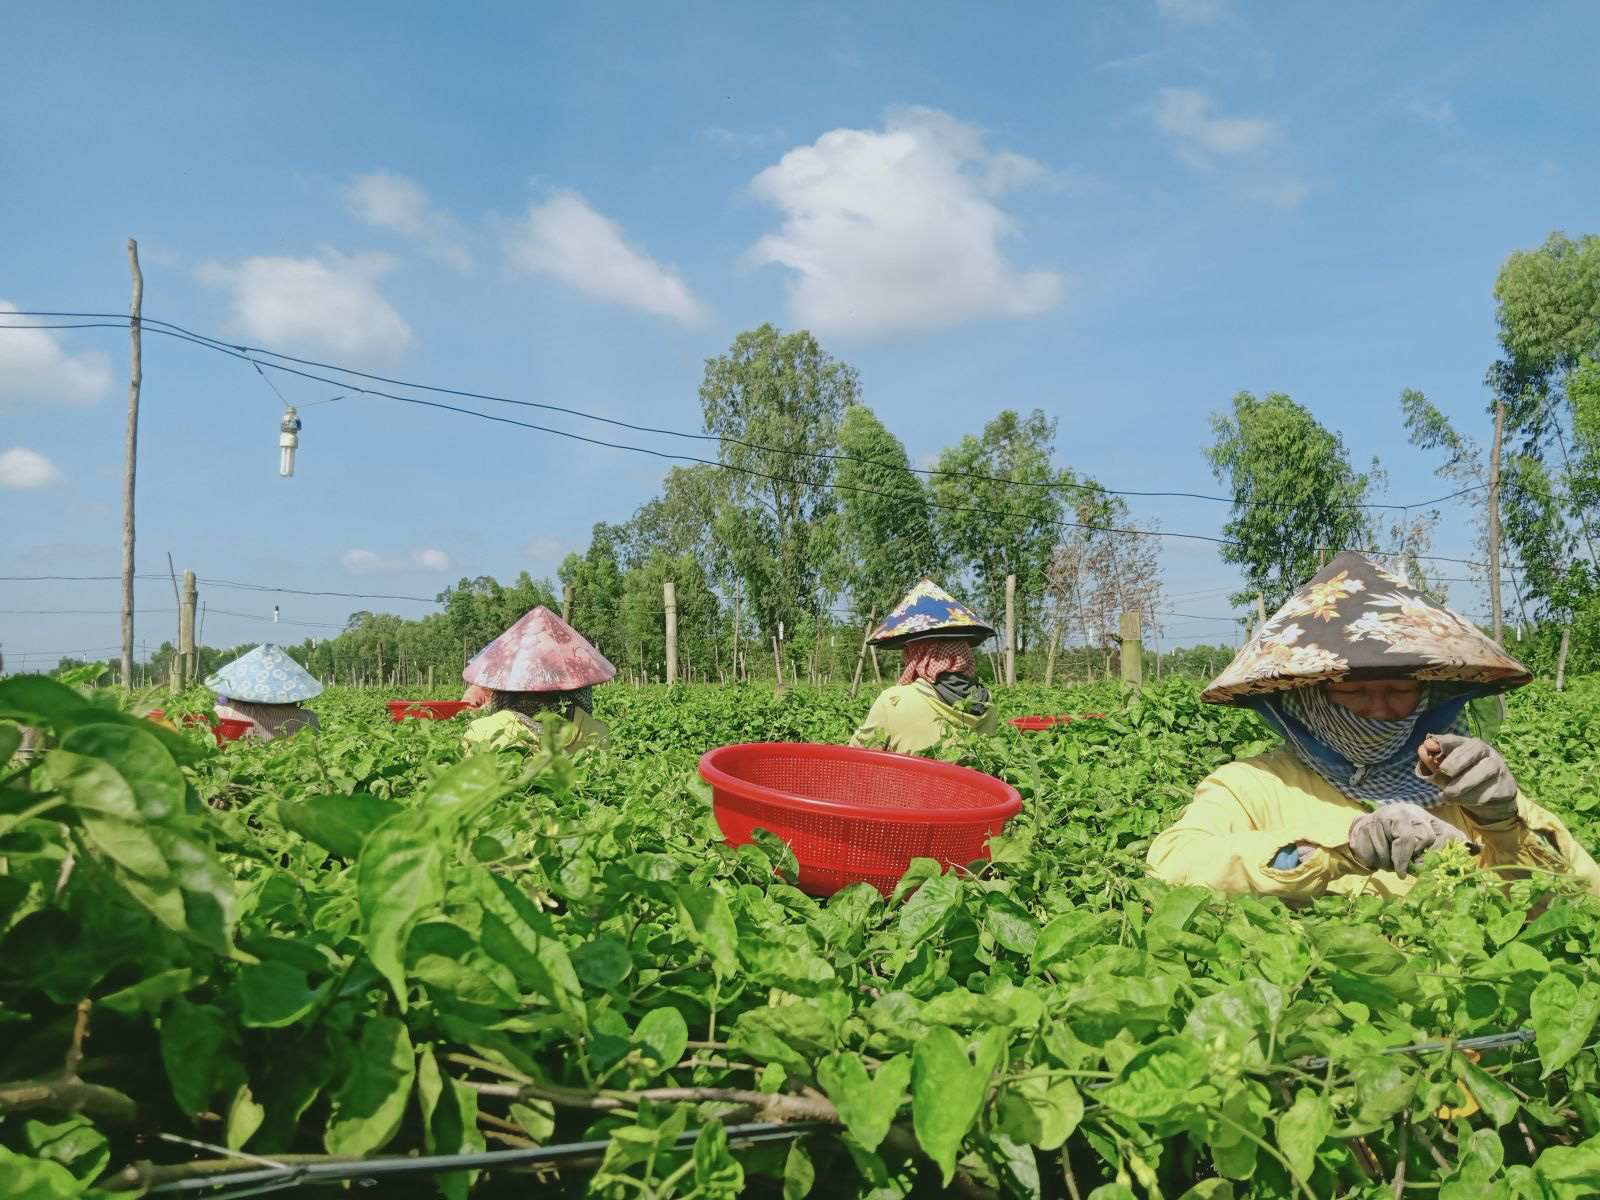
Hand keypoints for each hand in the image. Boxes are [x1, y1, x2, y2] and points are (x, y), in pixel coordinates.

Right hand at [1348, 803, 1469, 879]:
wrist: (1362, 831)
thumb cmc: (1398, 838)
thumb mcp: (1425, 837)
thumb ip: (1448, 843)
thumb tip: (1477, 849)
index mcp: (1420, 815)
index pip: (1437, 834)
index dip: (1438, 853)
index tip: (1430, 867)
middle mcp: (1403, 812)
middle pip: (1417, 840)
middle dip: (1410, 859)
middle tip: (1405, 870)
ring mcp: (1382, 818)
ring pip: (1396, 850)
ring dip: (1392, 864)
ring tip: (1390, 864)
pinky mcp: (1365, 827)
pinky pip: (1376, 853)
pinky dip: (1378, 862)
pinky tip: (1377, 859)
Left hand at [1416, 734, 1518, 821]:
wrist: (1491, 797)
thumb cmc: (1463, 778)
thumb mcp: (1445, 771)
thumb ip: (1433, 762)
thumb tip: (1423, 750)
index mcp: (1468, 745)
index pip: (1457, 739)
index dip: (1445, 741)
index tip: (1432, 746)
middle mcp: (1486, 752)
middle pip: (1474, 749)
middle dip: (1457, 759)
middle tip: (1444, 770)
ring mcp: (1498, 767)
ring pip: (1483, 771)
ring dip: (1464, 783)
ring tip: (1448, 793)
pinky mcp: (1505, 785)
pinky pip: (1488, 790)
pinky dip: (1471, 797)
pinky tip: (1459, 801)